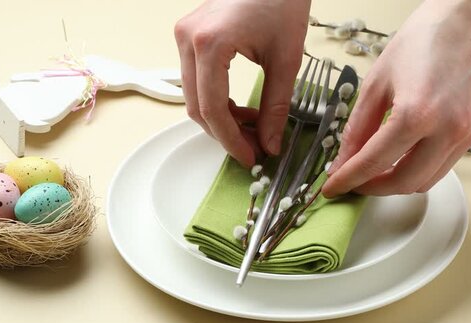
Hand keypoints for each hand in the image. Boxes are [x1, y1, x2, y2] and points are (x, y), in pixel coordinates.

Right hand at [174, 0, 310, 166]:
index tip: (251, 157)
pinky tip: (241, 107)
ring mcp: (185, 36)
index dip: (231, 140)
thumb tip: (269, 144)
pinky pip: (196, 80)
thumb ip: (276, 107)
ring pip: (194, 96)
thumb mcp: (286, 59)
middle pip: (197, 106)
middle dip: (225, 133)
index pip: (212, 109)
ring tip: (253, 126)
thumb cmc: (282, 0)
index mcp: (210, 44)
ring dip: (221, 118)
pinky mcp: (190, 36)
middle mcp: (188, 40)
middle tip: (254, 147)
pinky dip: (216, 99)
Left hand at [323, 1, 470, 196]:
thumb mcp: (376, 82)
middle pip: (404, 183)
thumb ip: (358, 128)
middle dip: (373, 188)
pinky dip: (418, 170)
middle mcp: (447, 131)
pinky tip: (400, 157)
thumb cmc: (423, 41)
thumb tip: (344, 160)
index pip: (374, 162)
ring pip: (426, 181)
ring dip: (396, 183)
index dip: (348, 180)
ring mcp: (466, 135)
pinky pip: (442, 167)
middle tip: (352, 181)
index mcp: (417, 114)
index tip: (332, 188)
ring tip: (374, 171)